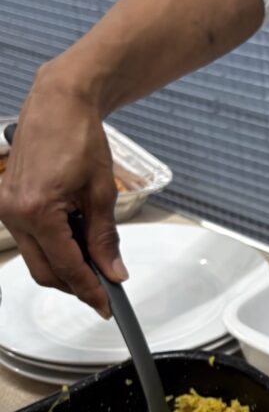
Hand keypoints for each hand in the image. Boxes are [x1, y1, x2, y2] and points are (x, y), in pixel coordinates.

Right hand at [0, 66, 126, 316]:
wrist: (59, 105)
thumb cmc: (80, 140)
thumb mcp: (102, 194)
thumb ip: (105, 238)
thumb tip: (113, 272)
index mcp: (37, 212)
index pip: (67, 267)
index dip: (90, 290)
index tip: (107, 306)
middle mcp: (13, 213)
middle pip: (44, 271)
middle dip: (75, 284)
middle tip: (105, 289)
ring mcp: (6, 208)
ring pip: (35, 258)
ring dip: (64, 265)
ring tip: (96, 260)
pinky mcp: (8, 201)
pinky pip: (30, 238)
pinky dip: (53, 246)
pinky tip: (78, 240)